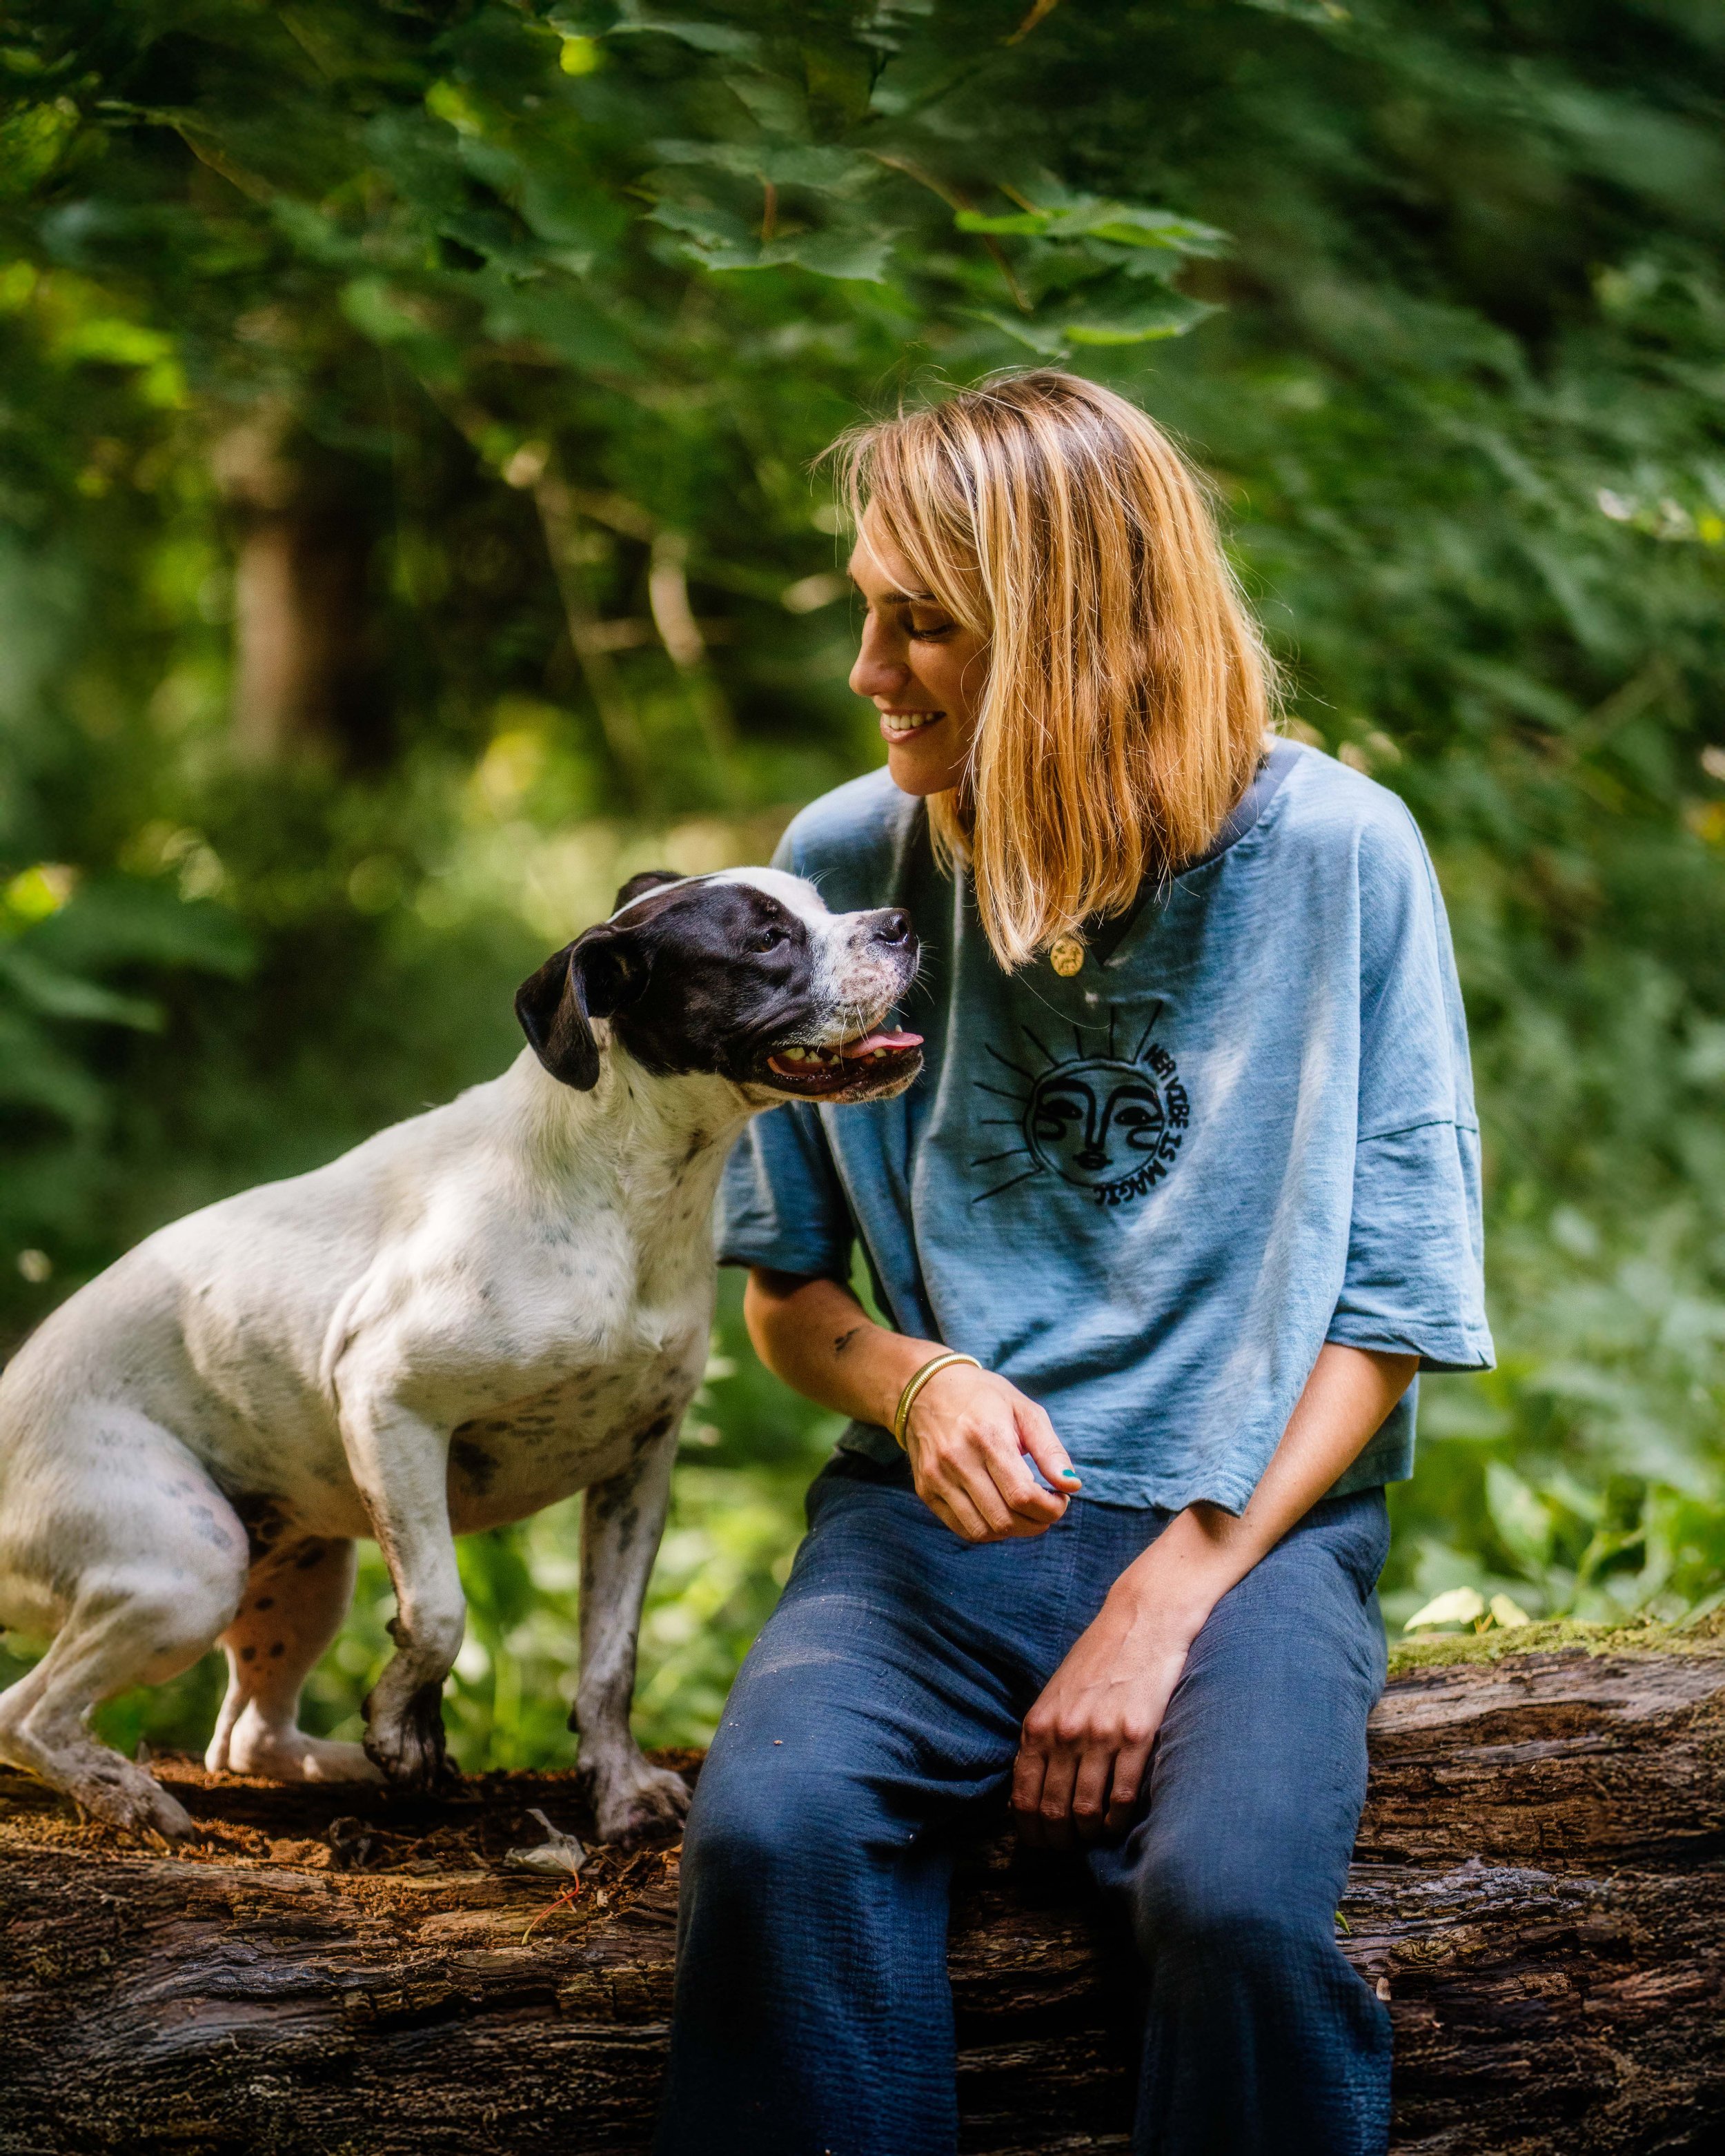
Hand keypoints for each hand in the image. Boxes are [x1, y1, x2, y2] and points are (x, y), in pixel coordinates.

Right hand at [902, 1364, 1077, 1542]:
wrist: (926, 1388)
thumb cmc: (983, 1397)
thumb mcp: (1025, 1410)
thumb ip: (1050, 1449)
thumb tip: (1071, 1486)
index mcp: (986, 1436)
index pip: (1022, 1495)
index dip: (1050, 1508)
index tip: (1060, 1499)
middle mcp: (956, 1459)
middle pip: (1004, 1519)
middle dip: (1036, 1523)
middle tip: (1046, 1508)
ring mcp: (936, 1477)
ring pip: (982, 1531)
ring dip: (1013, 1531)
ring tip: (1024, 1512)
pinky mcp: (925, 1490)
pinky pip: (962, 1529)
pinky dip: (988, 1530)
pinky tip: (1000, 1512)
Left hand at [1012, 1573, 1207, 1846]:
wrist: (1141, 1621)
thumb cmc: (1098, 1658)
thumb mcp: (1056, 1695)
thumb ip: (1043, 1738)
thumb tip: (1030, 1789)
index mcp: (1039, 1724)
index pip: (1023, 1796)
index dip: (1030, 1830)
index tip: (1039, 1844)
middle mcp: (1065, 1733)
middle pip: (1053, 1809)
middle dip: (1059, 1840)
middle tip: (1068, 1849)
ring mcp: (1100, 1735)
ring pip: (1087, 1810)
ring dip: (1090, 1835)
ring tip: (1095, 1838)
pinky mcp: (1137, 1735)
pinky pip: (1123, 1796)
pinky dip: (1119, 1820)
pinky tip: (1119, 1823)